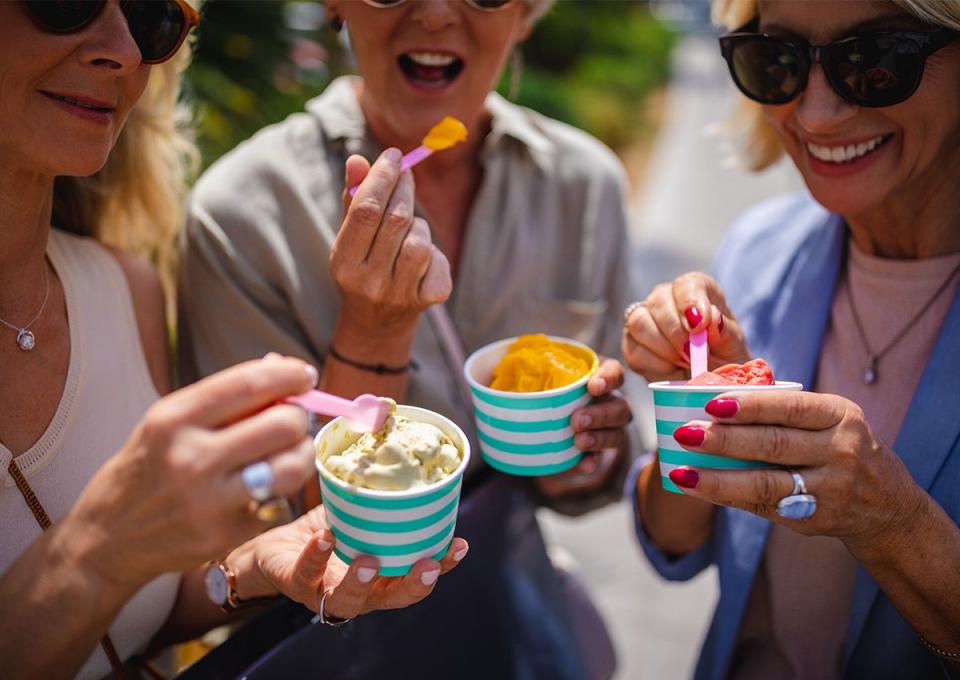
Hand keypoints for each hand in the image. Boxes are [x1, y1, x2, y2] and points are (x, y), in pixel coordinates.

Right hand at [67, 356, 318, 587]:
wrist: (108, 537)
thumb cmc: (150, 466)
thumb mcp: (171, 422)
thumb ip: (225, 397)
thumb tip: (283, 368)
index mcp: (174, 419)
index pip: (250, 383)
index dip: (289, 375)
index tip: (306, 375)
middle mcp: (190, 458)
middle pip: (283, 425)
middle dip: (298, 419)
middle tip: (293, 423)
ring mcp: (208, 501)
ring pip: (291, 468)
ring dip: (301, 456)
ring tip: (290, 454)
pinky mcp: (224, 535)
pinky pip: (277, 504)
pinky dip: (277, 494)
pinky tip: (259, 491)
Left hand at [250, 506, 468, 617]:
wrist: (273, 547)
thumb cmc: (323, 531)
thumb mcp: (357, 515)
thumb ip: (379, 501)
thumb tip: (403, 455)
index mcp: (381, 575)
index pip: (417, 576)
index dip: (442, 566)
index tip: (460, 545)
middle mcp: (359, 592)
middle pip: (392, 599)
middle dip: (412, 585)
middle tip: (427, 566)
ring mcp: (326, 593)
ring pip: (349, 601)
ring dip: (362, 582)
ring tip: (369, 561)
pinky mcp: (295, 584)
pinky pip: (307, 574)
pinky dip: (317, 556)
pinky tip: (327, 537)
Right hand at [330, 149, 451, 340]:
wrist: (376, 323)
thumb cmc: (362, 267)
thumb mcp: (350, 238)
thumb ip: (353, 198)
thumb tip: (358, 159)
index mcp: (343, 264)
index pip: (365, 210)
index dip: (382, 177)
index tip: (394, 155)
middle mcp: (369, 282)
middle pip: (397, 220)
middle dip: (404, 189)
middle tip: (406, 173)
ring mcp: (400, 294)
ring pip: (421, 239)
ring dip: (417, 225)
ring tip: (407, 228)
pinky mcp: (429, 300)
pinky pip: (438, 259)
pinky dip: (432, 251)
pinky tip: (420, 258)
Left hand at [535, 359, 631, 497]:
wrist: (549, 420)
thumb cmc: (547, 391)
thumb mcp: (541, 378)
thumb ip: (525, 375)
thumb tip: (483, 383)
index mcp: (597, 377)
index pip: (614, 372)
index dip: (607, 378)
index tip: (591, 386)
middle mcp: (610, 401)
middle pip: (619, 406)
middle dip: (599, 414)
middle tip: (576, 420)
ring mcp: (608, 427)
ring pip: (618, 432)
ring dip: (600, 437)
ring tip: (578, 442)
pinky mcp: (600, 449)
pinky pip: (603, 457)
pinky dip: (593, 461)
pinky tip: (582, 464)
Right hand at [622, 272, 749, 381]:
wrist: (710, 380)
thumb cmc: (723, 356)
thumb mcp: (733, 345)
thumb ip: (726, 331)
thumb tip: (712, 318)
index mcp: (694, 289)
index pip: (686, 285)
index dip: (690, 302)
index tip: (699, 326)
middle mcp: (665, 298)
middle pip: (658, 302)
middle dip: (676, 332)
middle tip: (692, 354)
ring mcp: (644, 319)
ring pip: (638, 323)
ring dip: (664, 348)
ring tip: (684, 362)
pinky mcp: (632, 345)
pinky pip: (634, 351)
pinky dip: (655, 365)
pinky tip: (672, 370)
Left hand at [664, 390, 923, 552]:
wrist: (886, 504)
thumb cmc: (837, 446)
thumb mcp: (827, 420)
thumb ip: (783, 411)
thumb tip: (712, 401)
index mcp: (838, 415)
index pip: (790, 407)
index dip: (749, 406)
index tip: (710, 403)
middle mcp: (840, 450)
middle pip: (774, 444)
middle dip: (724, 440)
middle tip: (684, 433)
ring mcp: (829, 488)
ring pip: (765, 483)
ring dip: (717, 477)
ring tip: (681, 470)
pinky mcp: (813, 517)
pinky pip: (762, 506)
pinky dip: (726, 496)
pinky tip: (697, 487)